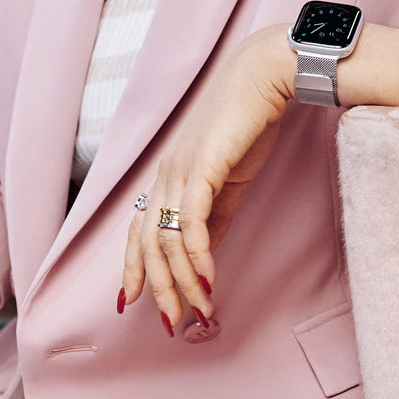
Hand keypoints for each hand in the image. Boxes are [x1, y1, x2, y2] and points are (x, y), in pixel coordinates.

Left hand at [122, 25, 293, 334]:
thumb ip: (215, 214)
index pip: (138, 230)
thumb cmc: (249, 122)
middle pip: (146, 242)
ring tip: (201, 309)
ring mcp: (180, 170)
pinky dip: (197, 256)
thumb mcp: (229, 178)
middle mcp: (166, 174)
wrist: (267, 77)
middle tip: (172, 321)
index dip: (133, 268)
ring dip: (183, 281)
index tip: (131, 302)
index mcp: (169, 176)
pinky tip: (209, 278)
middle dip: (157, 288)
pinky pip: (191, 223)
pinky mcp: (202, 168)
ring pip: (166, 239)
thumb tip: (206, 252)